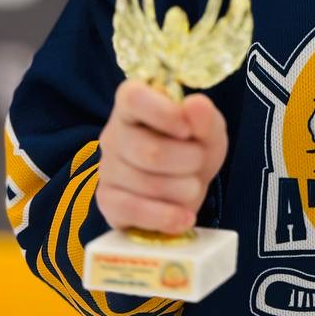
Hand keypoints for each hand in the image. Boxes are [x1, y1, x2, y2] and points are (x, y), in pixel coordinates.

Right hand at [96, 78, 227, 233]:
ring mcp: (106, 168)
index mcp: (132, 102)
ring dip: (184, 189)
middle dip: (189, 161)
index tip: (188, 130)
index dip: (164, 114)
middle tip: (199, 161)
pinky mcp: (107, 201)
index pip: (134, 98)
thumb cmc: (192, 146)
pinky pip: (134, 211)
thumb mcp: (208, 130)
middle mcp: (112, 133)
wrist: (183, 184)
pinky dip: (167, 217)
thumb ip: (205, 118)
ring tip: (191, 185)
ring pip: (148, 184)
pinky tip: (185, 216)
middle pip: (150, 151)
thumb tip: (195, 104)